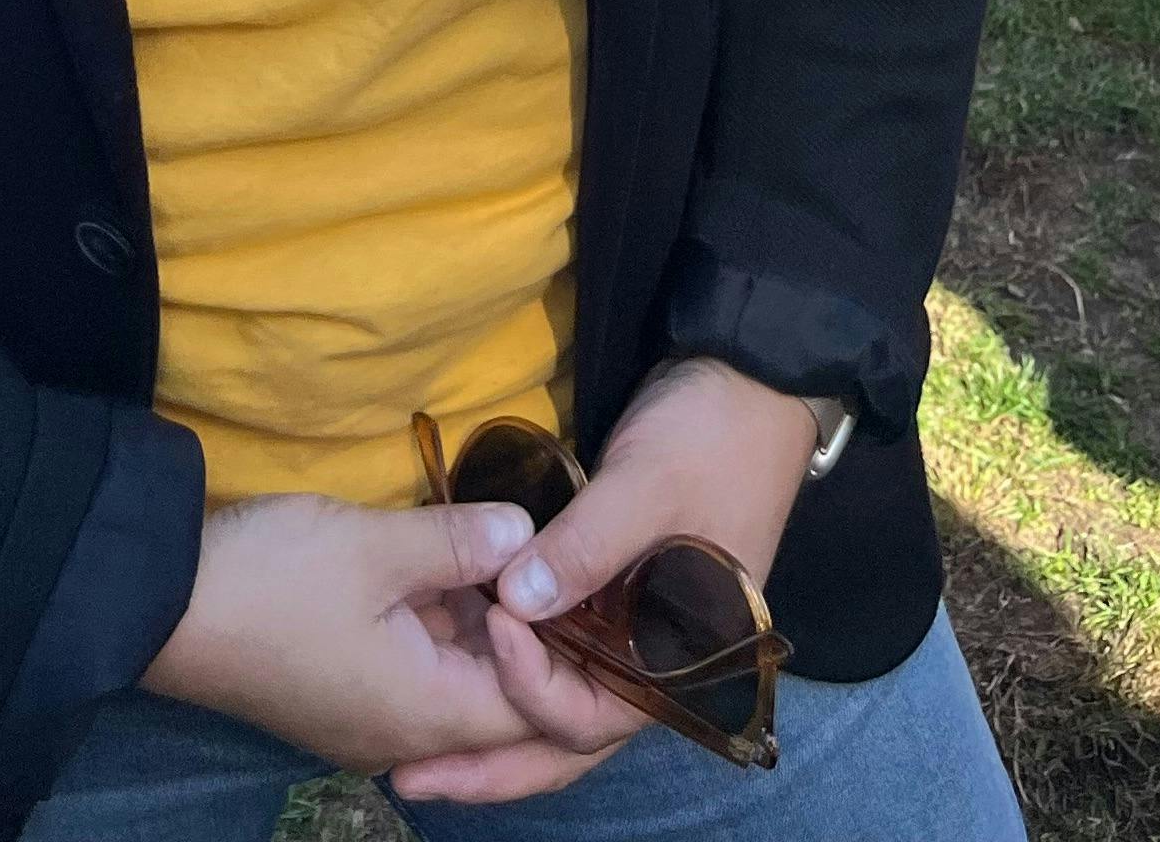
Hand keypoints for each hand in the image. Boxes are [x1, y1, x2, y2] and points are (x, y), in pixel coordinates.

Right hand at [142, 490, 539, 773]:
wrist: (163, 605)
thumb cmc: (276, 579)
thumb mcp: (376, 546)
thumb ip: (460, 541)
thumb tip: (527, 535)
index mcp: (425, 714)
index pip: (532, 713)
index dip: (558, 650)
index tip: (554, 575)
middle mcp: (404, 735)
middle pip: (497, 703)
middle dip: (524, 636)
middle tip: (543, 561)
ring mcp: (367, 720)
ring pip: (454, 684)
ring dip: (477, 625)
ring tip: (498, 552)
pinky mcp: (339, 696)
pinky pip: (414, 674)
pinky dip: (437, 628)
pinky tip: (444, 568)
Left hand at [388, 362, 815, 807]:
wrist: (745, 382)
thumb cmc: (710, 440)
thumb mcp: (647, 487)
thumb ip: (586, 546)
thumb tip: (515, 601)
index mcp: (678, 659)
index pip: (593, 714)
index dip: (534, 684)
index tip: (495, 621)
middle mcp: (651, 663)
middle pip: (566, 735)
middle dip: (493, 761)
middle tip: (414, 778)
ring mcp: (627, 631)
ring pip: (556, 701)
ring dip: (492, 725)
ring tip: (420, 752)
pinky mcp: (605, 593)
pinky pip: (553, 651)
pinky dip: (508, 666)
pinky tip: (455, 665)